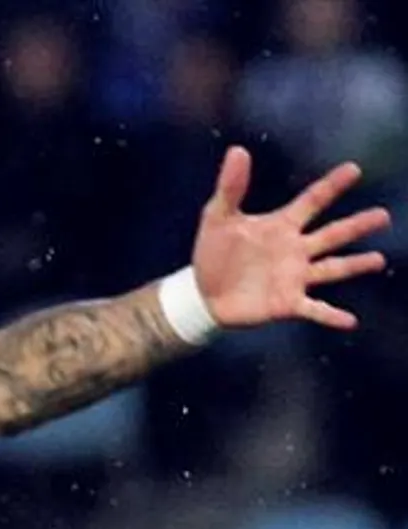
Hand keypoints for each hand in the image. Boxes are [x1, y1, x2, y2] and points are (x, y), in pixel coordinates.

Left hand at [193, 147, 390, 330]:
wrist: (202, 293)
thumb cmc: (213, 253)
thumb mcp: (217, 217)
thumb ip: (230, 187)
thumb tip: (237, 150)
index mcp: (281, 226)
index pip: (312, 201)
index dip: (331, 186)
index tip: (354, 169)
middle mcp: (295, 250)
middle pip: (332, 234)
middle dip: (357, 225)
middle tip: (383, 216)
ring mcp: (294, 277)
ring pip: (332, 269)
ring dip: (355, 265)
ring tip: (378, 260)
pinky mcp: (288, 303)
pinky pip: (314, 310)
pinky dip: (331, 315)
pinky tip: (350, 321)